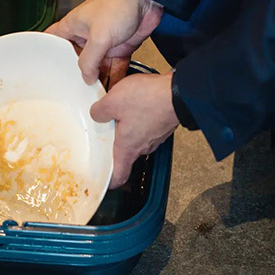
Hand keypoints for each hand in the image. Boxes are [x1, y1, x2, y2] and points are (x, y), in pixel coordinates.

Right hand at [46, 0, 161, 86]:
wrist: (146, 0)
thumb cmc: (117, 6)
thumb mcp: (98, 36)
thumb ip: (89, 61)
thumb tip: (86, 78)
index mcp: (72, 28)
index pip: (53, 42)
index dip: (48, 55)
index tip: (45, 72)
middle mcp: (85, 37)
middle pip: (75, 62)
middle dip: (76, 76)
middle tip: (73, 95)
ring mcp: (103, 45)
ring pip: (96, 68)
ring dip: (97, 81)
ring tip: (93, 99)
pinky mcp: (119, 50)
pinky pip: (114, 68)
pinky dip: (114, 79)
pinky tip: (112, 92)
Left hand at [91, 71, 178, 188]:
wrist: (178, 92)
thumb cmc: (149, 101)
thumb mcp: (113, 102)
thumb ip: (100, 112)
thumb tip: (97, 114)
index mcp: (128, 148)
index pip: (119, 175)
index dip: (111, 181)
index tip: (106, 182)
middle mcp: (143, 146)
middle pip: (126, 152)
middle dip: (116, 142)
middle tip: (106, 130)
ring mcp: (156, 135)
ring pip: (138, 137)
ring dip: (129, 127)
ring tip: (121, 110)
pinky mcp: (163, 123)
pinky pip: (148, 124)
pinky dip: (142, 116)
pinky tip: (137, 103)